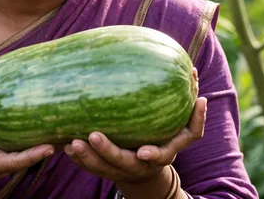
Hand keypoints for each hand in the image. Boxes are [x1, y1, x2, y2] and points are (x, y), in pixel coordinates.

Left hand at [64, 71, 206, 184]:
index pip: (159, 157)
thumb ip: (192, 117)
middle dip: (107, 152)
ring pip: (100, 169)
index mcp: (158, 155)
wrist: (145, 167)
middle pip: (121, 164)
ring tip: (71, 142)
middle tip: (93, 136)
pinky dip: (77, 158)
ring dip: (85, 157)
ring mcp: (118, 170)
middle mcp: (138, 165)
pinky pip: (87, 167)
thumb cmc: (163, 140)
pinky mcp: (102, 168)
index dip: (152, 155)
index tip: (143, 152)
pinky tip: (62, 143)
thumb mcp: (180, 132)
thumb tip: (201, 93)